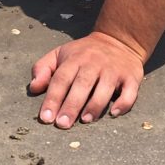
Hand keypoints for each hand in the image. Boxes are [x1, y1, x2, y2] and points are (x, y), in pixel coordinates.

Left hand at [29, 31, 143, 128]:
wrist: (119, 40)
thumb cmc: (84, 53)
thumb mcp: (61, 54)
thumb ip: (43, 68)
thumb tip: (33, 88)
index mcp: (75, 59)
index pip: (61, 79)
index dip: (53, 98)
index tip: (46, 117)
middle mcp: (94, 63)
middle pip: (82, 84)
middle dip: (71, 105)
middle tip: (62, 124)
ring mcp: (114, 70)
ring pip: (104, 88)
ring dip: (95, 105)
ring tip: (85, 120)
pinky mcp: (131, 76)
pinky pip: (130, 91)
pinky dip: (124, 103)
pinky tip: (114, 113)